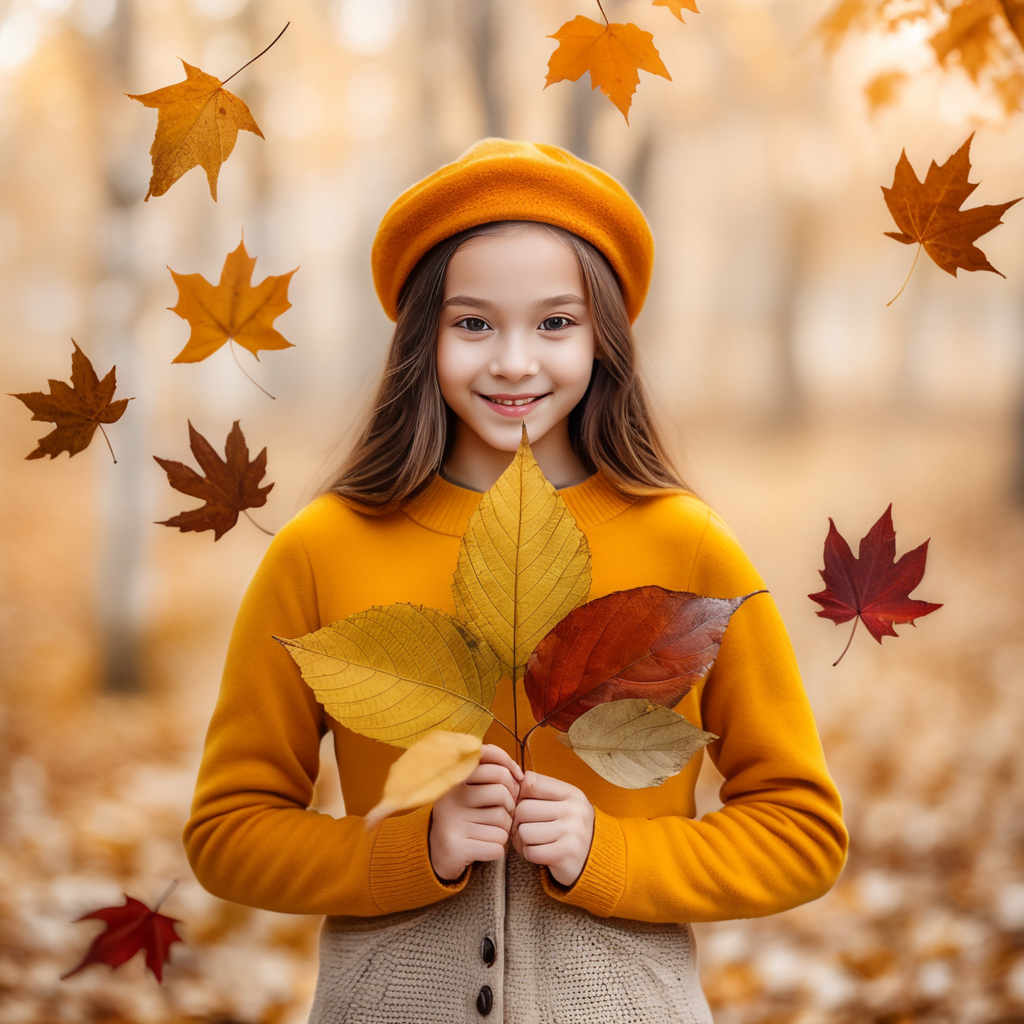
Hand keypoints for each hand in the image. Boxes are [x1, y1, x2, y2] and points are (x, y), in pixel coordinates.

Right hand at [429, 743, 523, 882]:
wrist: (440, 854)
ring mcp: (452, 822)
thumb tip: (520, 774)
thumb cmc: (467, 817)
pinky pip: (497, 844)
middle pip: (501, 791)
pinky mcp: (458, 847)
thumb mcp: (472, 791)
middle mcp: (450, 797)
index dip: (508, 764)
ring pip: (502, 821)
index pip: (486, 756)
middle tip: (505, 811)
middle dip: (511, 804)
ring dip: (504, 828)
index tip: (515, 777)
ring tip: (490, 831)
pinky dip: (497, 848)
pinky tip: (485, 847)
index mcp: (454, 780)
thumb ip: (493, 775)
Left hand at [511, 771, 594, 886]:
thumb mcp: (564, 804)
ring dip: (522, 841)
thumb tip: (514, 782)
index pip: (532, 782)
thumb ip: (541, 792)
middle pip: (523, 809)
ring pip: (524, 832)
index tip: (523, 804)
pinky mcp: (566, 854)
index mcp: (572, 793)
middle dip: (518, 822)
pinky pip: (531, 852)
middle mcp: (574, 810)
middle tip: (523, 828)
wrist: (596, 859)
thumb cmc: (571, 828)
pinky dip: (529, 854)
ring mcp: (572, 832)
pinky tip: (539, 853)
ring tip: (532, 842)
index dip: (519, 794)